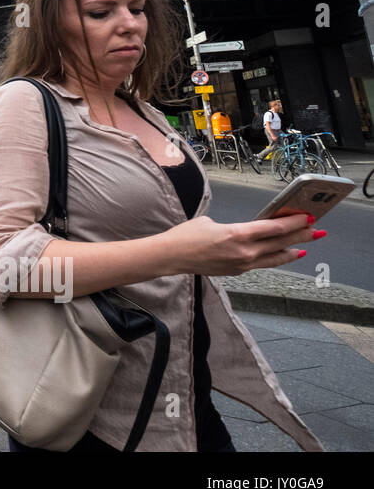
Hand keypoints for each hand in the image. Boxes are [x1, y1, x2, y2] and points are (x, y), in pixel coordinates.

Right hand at [161, 212, 317, 276]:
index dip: (294, 222)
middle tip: (317, 230)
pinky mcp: (237, 271)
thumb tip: (247, 229)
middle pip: (280, 242)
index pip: (274, 227)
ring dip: (292, 250)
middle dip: (301, 236)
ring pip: (275, 257)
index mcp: (237, 234)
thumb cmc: (186, 235)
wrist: (171, 256)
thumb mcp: (211, 221)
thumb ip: (234, 226)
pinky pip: (263, 263)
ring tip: (306, 247)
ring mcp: (242, 264)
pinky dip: (276, 258)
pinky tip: (283, 256)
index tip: (307, 217)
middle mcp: (244, 251)